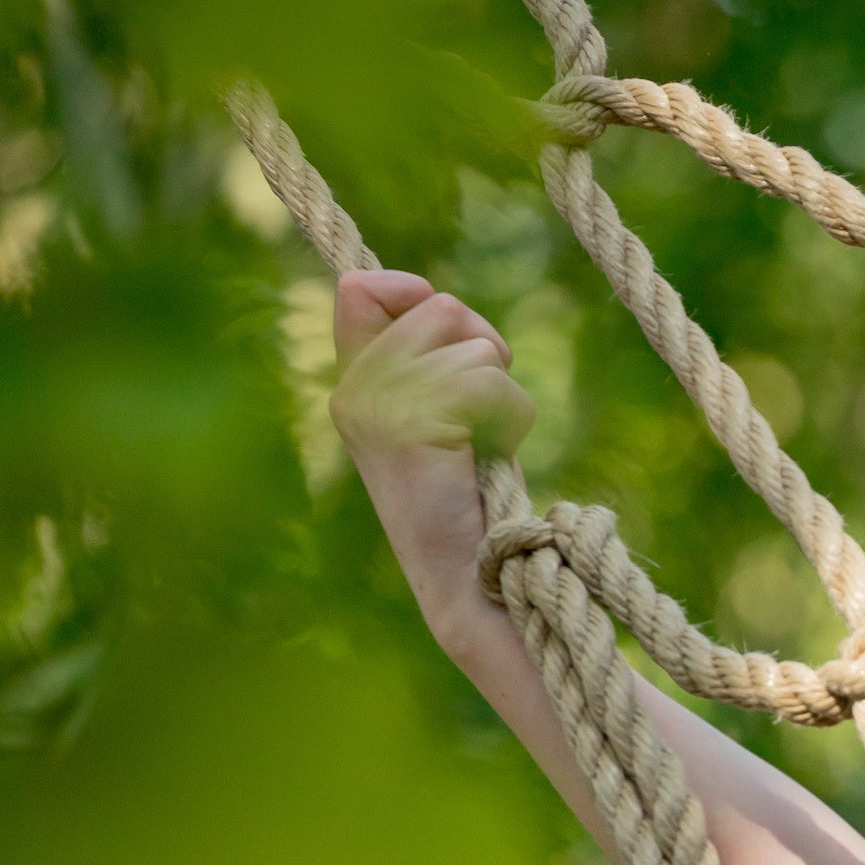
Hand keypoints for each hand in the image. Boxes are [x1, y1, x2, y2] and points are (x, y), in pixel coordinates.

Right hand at [328, 269, 535, 634]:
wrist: (470, 578)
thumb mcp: (441, 413)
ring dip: (503, 390)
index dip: (415, 292)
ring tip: (485, 442)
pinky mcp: (411, 425)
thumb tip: (435, 297)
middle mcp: (352, 391)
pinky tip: (493, 454)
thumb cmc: (470, 499)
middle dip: (484, 346)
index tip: (455, 336)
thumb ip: (430, 358)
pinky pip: (489, 381)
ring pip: (473, 341)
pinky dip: (512, 415)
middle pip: (439, 305)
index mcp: (353, 384)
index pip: (360, 286)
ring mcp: (376, 406)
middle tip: (486, 408)